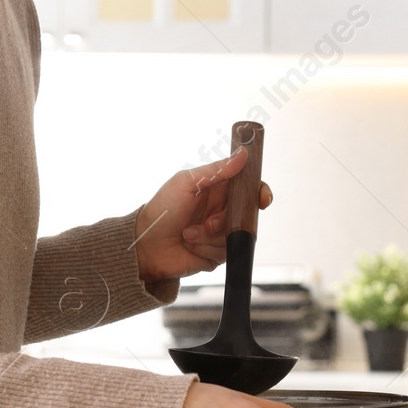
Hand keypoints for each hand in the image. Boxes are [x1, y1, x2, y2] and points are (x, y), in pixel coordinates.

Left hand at [133, 146, 272, 283]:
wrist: (146, 245)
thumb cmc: (162, 210)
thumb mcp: (187, 182)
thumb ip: (217, 169)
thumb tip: (242, 154)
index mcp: (216, 189)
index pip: (248, 188)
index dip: (259, 192)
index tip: (262, 198)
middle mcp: (221, 210)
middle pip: (247, 213)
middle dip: (228, 219)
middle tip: (210, 222)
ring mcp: (220, 232)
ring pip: (237, 234)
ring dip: (212, 236)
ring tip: (190, 233)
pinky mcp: (217, 253)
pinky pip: (227, 251)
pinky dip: (208, 248)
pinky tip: (191, 244)